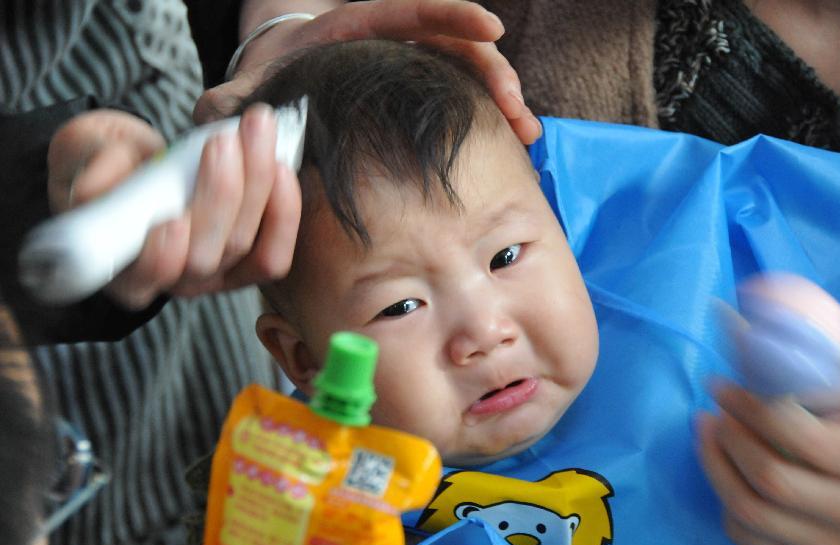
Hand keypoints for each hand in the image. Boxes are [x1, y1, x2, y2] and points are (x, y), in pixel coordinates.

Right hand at [47, 106, 301, 308]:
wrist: (143, 164)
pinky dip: (283, 211)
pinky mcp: (248, 260)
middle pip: (204, 256)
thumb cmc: (111, 166)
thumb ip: (93, 173)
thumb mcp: (87, 158)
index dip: (160, 258)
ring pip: (243, 245)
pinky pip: (272, 252)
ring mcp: (215, 274)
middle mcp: (173, 282)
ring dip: (256, 185)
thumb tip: (95, 191)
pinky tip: (281, 168)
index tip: (170, 220)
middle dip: (218, 195)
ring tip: (257, 130)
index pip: (142, 279)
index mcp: (123, 269)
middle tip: (222, 141)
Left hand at [194, 0, 541, 143]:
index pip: (411, 14)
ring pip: (468, 73)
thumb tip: (221, 118)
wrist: (286, 82)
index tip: (490, 25)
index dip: (451, 15)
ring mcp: (413, 70)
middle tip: (519, 113)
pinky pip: (463, 99)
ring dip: (502, 100)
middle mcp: (395, 46)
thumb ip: (231, 104)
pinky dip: (489, 118)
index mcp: (359, 32)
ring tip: (527, 135)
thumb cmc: (269, 84)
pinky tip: (513, 145)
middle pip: (455, 46)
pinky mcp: (420, 95)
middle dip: (492, 73)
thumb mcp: (245, 92)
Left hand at [697, 382, 839, 544]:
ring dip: (714, 467)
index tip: (719, 386)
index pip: (794, 433)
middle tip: (709, 416)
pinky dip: (723, 503)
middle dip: (727, 440)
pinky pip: (745, 536)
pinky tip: (725, 475)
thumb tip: (737, 328)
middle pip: (768, 477)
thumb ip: (799, 369)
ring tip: (706, 438)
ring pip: (748, 511)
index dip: (746, 406)